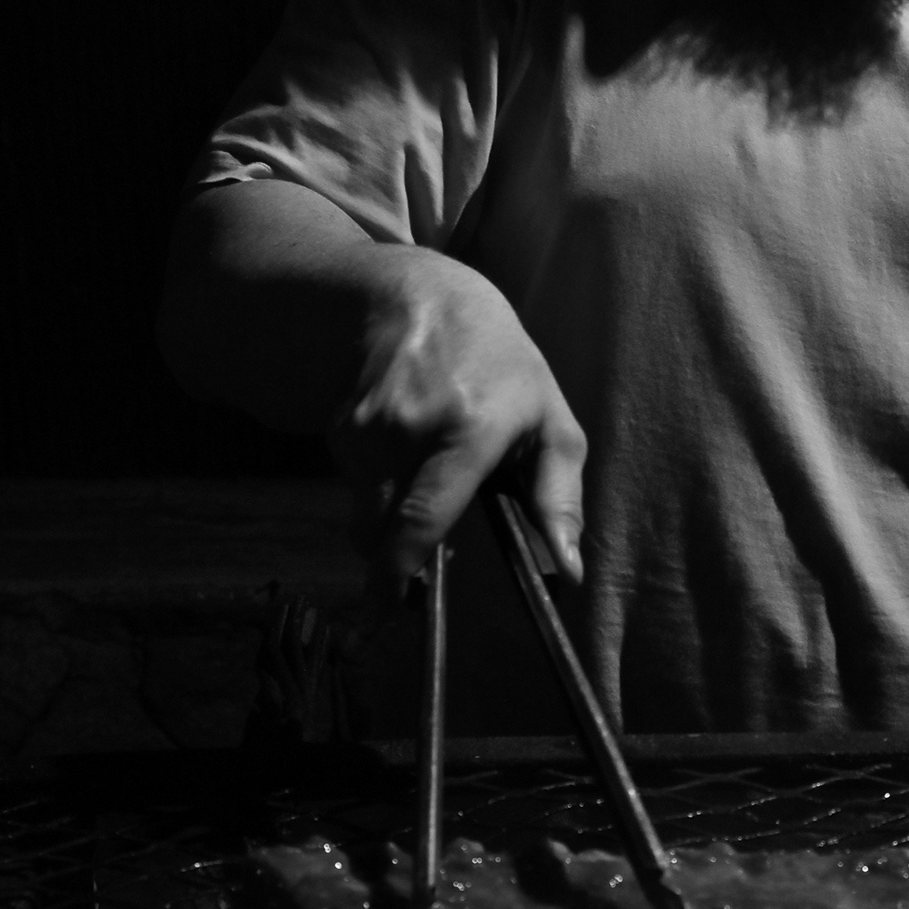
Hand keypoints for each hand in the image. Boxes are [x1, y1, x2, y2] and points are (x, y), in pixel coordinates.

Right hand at [326, 252, 586, 610]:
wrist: (418, 298)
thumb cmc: (500, 366)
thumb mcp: (550, 420)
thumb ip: (560, 498)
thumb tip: (569, 568)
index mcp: (472, 429)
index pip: (422, 517)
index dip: (400, 572)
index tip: (389, 610)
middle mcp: (411, 427)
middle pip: (381, 530)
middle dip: (388, 568)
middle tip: (404, 590)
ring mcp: (367, 424)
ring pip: (365, 513)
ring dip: (388, 523)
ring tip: (422, 489)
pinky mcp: (339, 425)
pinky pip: (354, 486)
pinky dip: (375, 490)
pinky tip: (401, 455)